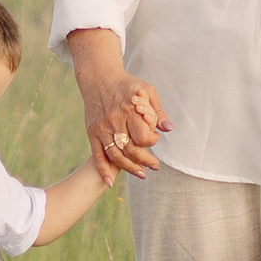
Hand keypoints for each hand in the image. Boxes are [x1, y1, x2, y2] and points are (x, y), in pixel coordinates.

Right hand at [67, 31, 169, 176]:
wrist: (99, 77)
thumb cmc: (127, 84)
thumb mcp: (147, 90)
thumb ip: (158, 111)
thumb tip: (168, 129)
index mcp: (129, 110)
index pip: (143, 137)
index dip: (152, 142)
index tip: (154, 138)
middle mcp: (115, 121)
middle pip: (131, 150)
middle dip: (145, 161)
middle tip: (155, 166)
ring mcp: (102, 128)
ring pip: (116, 156)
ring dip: (129, 168)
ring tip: (142, 174)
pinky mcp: (92, 132)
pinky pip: (97, 155)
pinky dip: (103, 170)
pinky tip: (109, 183)